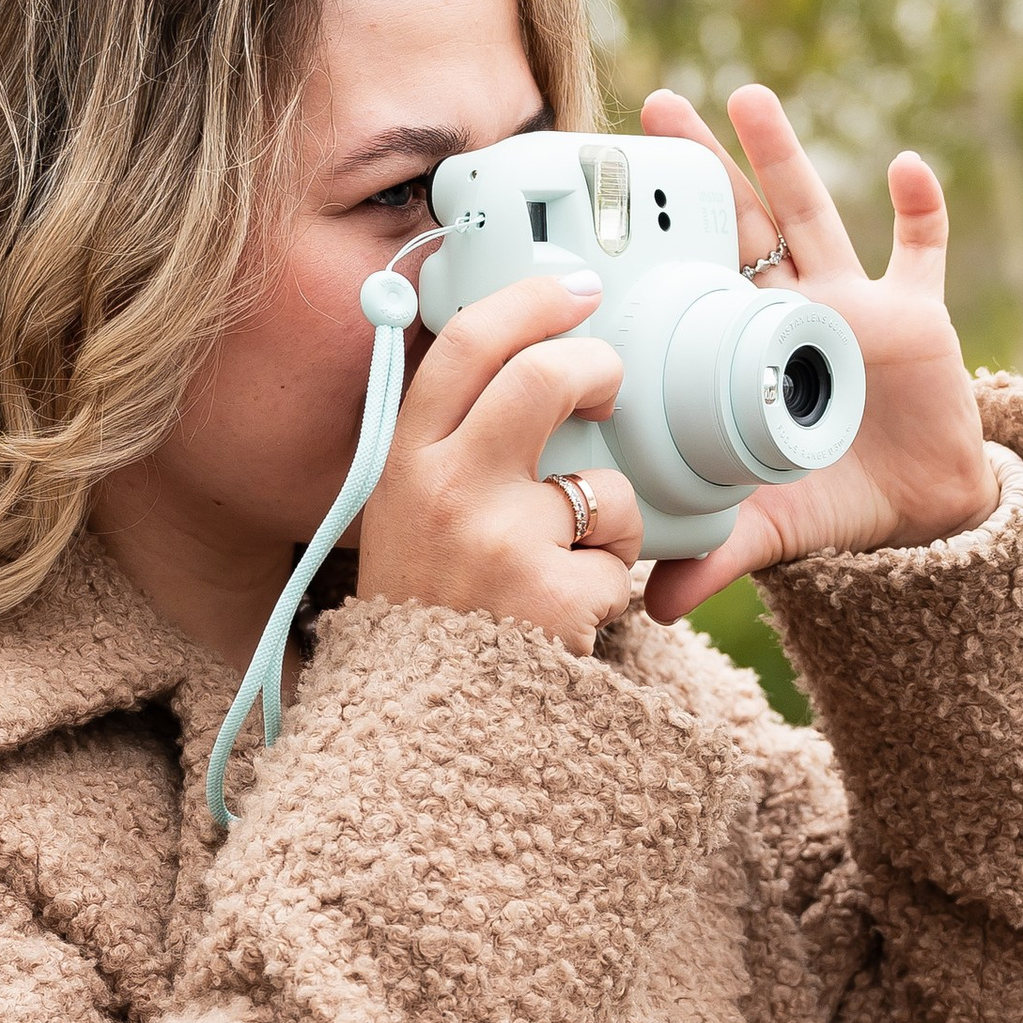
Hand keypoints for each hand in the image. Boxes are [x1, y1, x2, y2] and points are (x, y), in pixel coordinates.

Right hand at [356, 269, 644, 654]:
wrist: (418, 733)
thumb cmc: (424, 612)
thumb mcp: (402, 516)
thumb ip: (446, 445)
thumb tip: (519, 364)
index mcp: (405, 462)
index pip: (465, 344)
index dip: (530, 301)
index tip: (574, 289)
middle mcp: (447, 490)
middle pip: (545, 378)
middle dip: (597, 367)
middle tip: (609, 386)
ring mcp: (501, 542)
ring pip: (603, 486)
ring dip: (606, 523)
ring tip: (562, 565)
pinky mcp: (554, 595)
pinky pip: (621, 564)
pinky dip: (607, 590)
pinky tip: (563, 619)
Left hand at [638, 83, 997, 620]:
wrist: (921, 514)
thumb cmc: (832, 502)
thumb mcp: (768, 528)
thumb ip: (714, 556)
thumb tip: (648, 608)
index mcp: (746, 347)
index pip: (691, 281)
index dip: (656, 239)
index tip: (606, 191)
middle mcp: (793, 310)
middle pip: (738, 225)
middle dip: (703, 166)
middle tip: (653, 105)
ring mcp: (855, 304)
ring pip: (815, 214)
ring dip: (784, 156)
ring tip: (747, 96)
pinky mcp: (918, 317)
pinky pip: (924, 250)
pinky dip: (922, 208)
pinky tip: (908, 165)